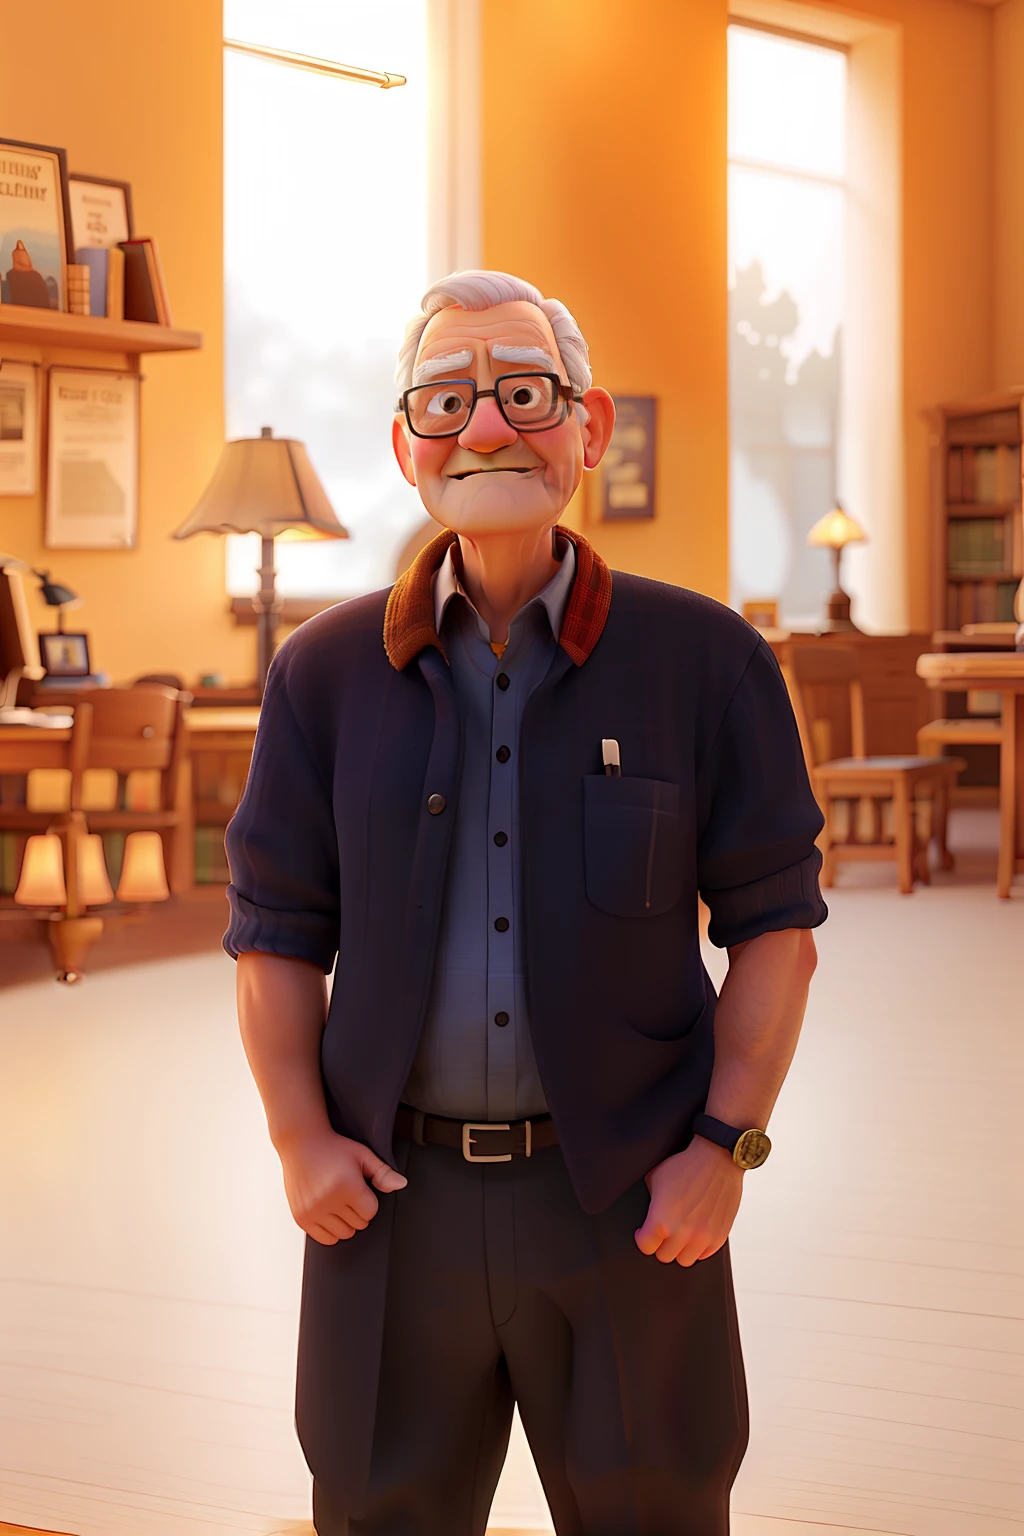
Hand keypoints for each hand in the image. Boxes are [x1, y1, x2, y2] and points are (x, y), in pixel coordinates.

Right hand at [279, 1130, 406, 1244]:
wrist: (300, 1143)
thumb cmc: (333, 1148)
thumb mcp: (362, 1154)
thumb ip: (383, 1172)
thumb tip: (402, 1184)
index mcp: (346, 1185)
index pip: (370, 1212)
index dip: (369, 1201)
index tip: (361, 1189)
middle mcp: (328, 1200)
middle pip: (358, 1225)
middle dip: (358, 1212)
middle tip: (349, 1194)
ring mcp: (313, 1210)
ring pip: (343, 1234)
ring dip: (346, 1222)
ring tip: (339, 1202)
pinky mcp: (301, 1218)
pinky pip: (325, 1239)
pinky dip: (331, 1230)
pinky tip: (329, 1212)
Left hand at [635, 1136, 742, 1266]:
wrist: (718, 1158)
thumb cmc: (685, 1165)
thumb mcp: (655, 1178)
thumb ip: (649, 1203)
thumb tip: (646, 1216)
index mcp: (660, 1221)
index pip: (645, 1247)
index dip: (642, 1238)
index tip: (644, 1232)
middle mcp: (682, 1234)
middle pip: (664, 1257)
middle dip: (660, 1244)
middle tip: (663, 1231)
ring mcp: (703, 1237)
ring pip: (684, 1260)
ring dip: (680, 1249)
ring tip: (680, 1234)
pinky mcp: (720, 1236)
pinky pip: (704, 1254)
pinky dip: (698, 1247)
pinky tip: (695, 1232)